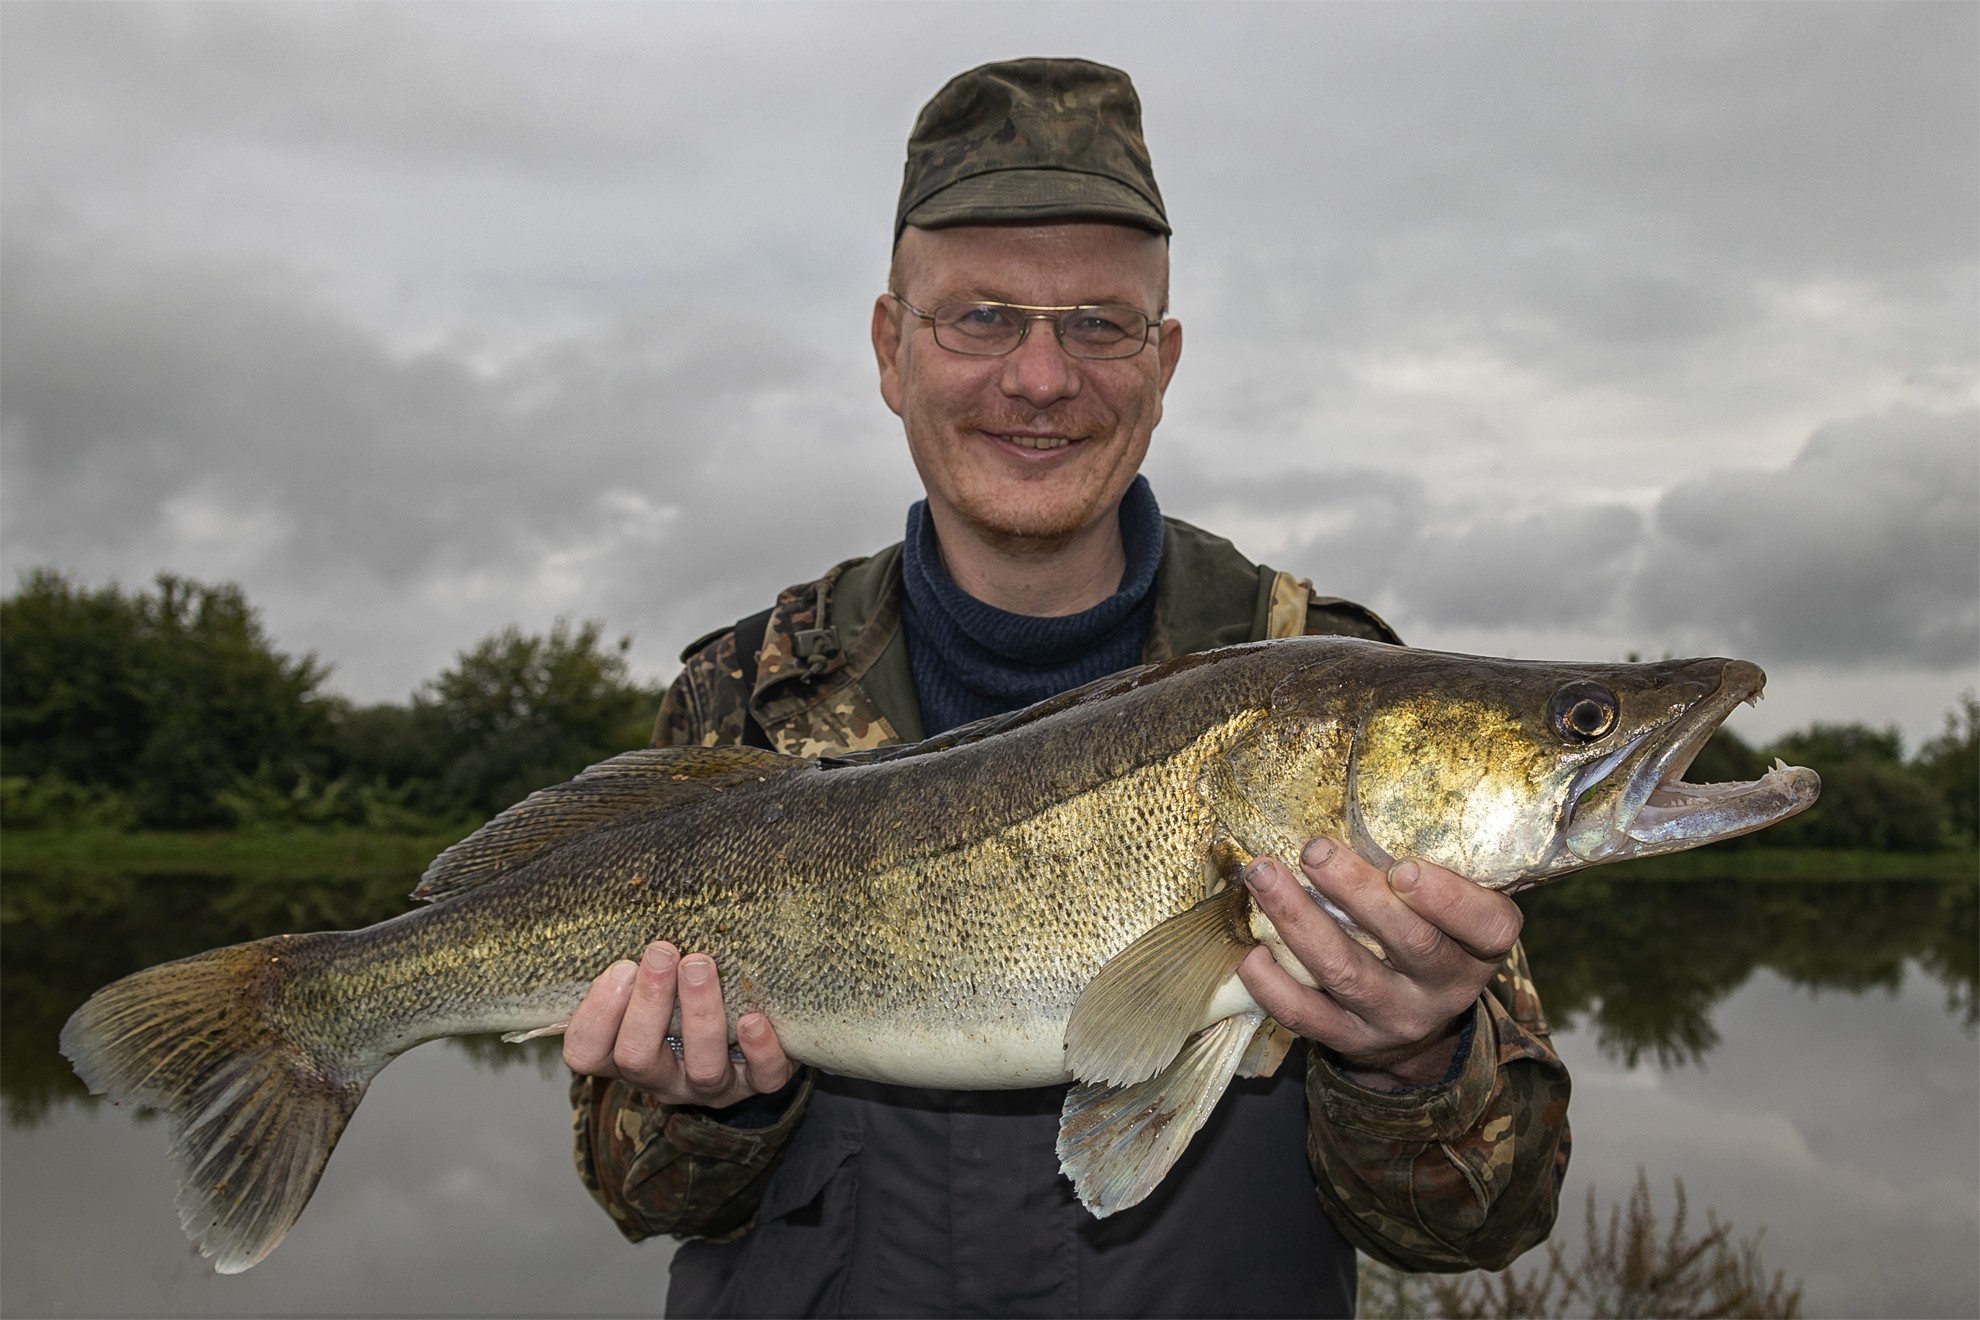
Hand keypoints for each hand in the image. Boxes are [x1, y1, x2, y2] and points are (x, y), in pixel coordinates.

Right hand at [563, 941, 793, 1107]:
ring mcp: (711, 1088)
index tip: (621, 967)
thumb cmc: (686, 1001)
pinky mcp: (758, 1084)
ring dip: (700, 1015)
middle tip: (662, 953)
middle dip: (648, 1003)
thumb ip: (639, 965)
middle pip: (637, 1059)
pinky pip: (761, 1079)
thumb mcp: (653, 985)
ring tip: (701, 966)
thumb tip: (637, 914)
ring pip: (701, 1068)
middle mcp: (664, 1078)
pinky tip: (753, 1020)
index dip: (596, 1016)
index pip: (586, 1052)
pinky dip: (760, 1051)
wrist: (752, 1037)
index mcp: (626, 1053)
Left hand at [1236, 839, 1521, 1090]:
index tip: (1404, 866)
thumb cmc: (1430, 937)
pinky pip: (1306, 1015)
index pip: (1486, 925)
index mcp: (1481, 947)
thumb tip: (1361, 797)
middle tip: (1313, 850)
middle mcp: (1445, 988)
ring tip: (1263, 876)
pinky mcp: (1350, 1040)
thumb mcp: (1452, 911)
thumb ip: (1427, 869)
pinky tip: (1251, 950)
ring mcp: (1395, 1018)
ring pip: (1346, 972)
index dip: (1448, 898)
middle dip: (1356, 892)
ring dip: (1299, 921)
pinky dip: (1273, 984)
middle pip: (1409, 942)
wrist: (1418, 1028)